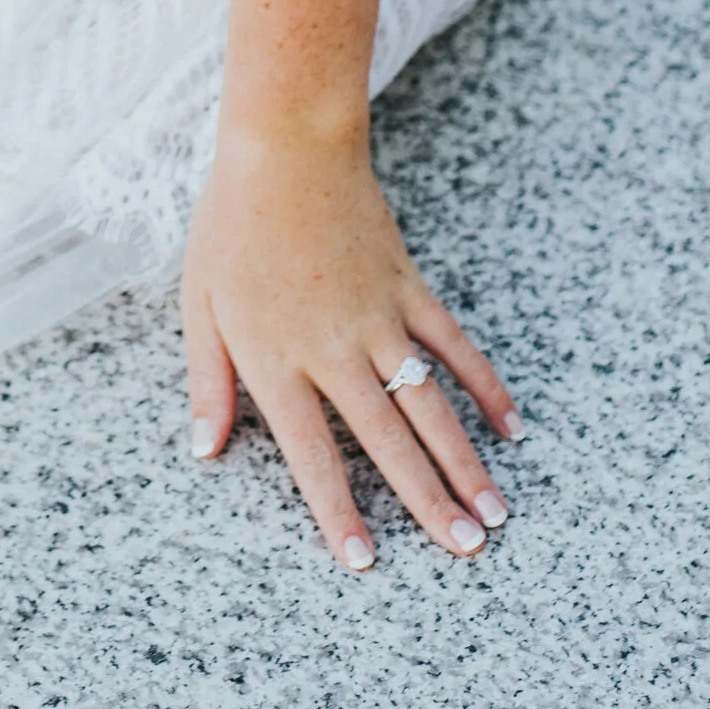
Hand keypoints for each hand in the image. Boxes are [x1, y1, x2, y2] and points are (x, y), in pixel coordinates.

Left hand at [181, 124, 520, 567]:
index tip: (366, 562)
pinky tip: (510, 427)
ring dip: (465, 461)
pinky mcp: (409, 287)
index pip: (312, 454)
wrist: (286, 146)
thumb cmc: (231, 227)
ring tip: (495, 513)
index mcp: (276, 360)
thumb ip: (207, 383)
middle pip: (388, 440)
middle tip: (466, 549)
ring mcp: (379, 318)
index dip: (338, 511)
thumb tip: (204, 449)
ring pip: (430, 403)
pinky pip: (454, 346)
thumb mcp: (199, 306)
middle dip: (428, 501)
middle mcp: (333, 349)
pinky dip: (485, 386)